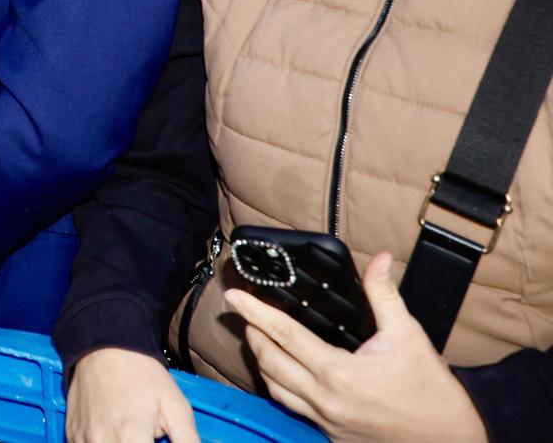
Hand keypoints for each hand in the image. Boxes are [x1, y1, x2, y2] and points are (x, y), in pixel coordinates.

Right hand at [64, 348, 199, 442]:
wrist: (105, 347)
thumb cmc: (143, 375)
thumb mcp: (176, 407)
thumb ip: (188, 441)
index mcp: (131, 436)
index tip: (156, 442)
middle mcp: (102, 440)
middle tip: (146, 437)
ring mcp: (83, 438)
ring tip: (131, 435)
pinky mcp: (72, 433)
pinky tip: (112, 435)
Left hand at [225, 250, 487, 442]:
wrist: (449, 441)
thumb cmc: (432, 393)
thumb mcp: (408, 335)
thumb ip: (384, 295)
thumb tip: (379, 259)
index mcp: (338, 373)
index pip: (283, 334)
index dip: (255, 312)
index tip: (234, 295)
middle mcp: (325, 400)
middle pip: (268, 361)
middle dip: (251, 333)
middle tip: (243, 312)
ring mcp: (325, 420)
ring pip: (274, 388)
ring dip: (261, 361)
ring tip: (258, 337)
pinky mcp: (331, 434)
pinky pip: (291, 407)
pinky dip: (279, 385)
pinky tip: (281, 371)